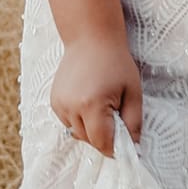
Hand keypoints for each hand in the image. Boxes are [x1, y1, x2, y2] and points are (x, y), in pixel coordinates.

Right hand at [50, 38, 143, 157]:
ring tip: (105, 108)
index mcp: (92, 104)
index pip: (102, 142)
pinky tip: (92, 102)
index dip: (116, 149)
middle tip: (120, 123)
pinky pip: (69, 122)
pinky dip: (81, 120)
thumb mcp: (133, 91)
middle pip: (88, 140)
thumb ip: (134, 121)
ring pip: (77, 133)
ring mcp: (59, 104)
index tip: (129, 148)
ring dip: (92, 130)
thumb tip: (134, 146)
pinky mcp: (53, 101)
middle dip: (105, 139)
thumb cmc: (117, 63)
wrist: (90, 39)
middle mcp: (70, 107)